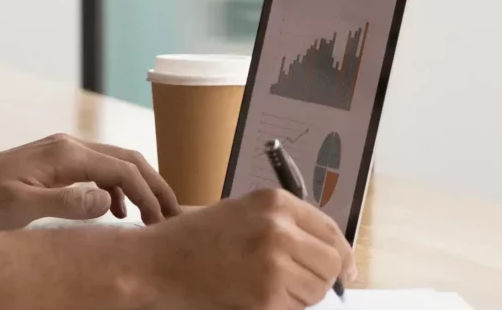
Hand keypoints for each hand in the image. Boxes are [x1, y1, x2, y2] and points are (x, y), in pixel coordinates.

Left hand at [0, 133, 181, 228]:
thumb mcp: (23, 206)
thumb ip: (68, 202)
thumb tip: (108, 199)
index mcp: (66, 154)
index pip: (124, 169)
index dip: (149, 194)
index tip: (164, 221)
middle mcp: (68, 146)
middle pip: (126, 160)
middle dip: (153, 185)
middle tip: (172, 215)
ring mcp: (60, 154)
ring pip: (113, 164)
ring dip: (136, 187)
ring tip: (150, 217)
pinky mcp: (52, 165)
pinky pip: (95, 171)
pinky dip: (114, 189)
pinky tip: (113, 211)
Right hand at [140, 189, 350, 309]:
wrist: (156, 263)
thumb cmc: (193, 240)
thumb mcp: (241, 214)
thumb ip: (283, 225)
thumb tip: (328, 252)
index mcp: (275, 202)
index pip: (331, 231)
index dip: (342, 255)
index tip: (345, 271)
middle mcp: (280, 227)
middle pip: (331, 262)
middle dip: (320, 278)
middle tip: (297, 285)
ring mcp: (275, 261)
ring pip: (316, 290)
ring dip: (300, 296)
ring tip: (266, 287)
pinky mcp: (267, 294)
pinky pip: (295, 308)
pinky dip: (282, 308)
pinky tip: (255, 297)